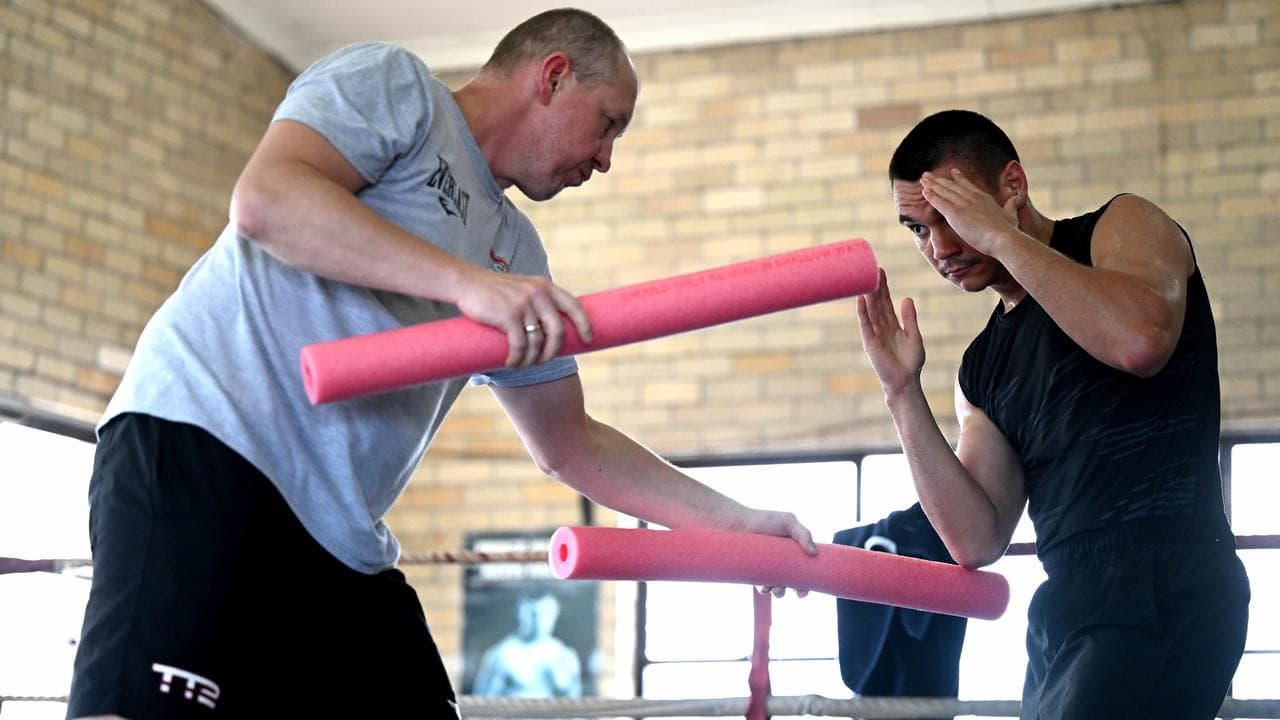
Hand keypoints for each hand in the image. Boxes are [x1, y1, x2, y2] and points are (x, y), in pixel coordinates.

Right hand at [454, 267, 592, 367]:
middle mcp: (538, 293)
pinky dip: (517, 359)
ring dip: (531, 359)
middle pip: (557, 330)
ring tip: (522, 365)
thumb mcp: (522, 289)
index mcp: (545, 286)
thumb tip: (553, 329)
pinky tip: (511, 364)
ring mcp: (523, 304)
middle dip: (553, 351)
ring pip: (537, 342)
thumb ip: (538, 301)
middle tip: (544, 361)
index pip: (574, 305)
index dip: (584, 324)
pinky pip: (520, 345)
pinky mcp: (508, 315)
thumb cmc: (494, 291)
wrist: (466, 282)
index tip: (588, 339)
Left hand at [732, 507, 816, 597]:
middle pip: (793, 584)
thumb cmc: (765, 520)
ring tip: (775, 587)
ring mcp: (769, 570)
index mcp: (794, 554)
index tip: (803, 590)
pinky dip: (764, 590)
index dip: (806, 583)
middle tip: (790, 588)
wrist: (739, 523)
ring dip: (778, 592)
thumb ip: (804, 534)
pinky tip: (763, 586)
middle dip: (794, 590)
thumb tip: (814, 553)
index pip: (805, 572)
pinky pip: (762, 588)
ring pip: (777, 589)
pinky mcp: (756, 574)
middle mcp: (783, 564)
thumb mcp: (788, 522)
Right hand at [856, 269, 924, 397]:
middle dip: (874, 286)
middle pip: (877, 302)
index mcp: (892, 324)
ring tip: (865, 278)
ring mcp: (874, 333)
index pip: (886, 301)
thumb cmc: (910, 362)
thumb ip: (909, 318)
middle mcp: (881, 326)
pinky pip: (865, 324)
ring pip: (870, 310)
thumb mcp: (914, 336)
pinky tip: (860, 299)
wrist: (905, 380)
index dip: (883, 287)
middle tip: (871, 268)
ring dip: (868, 294)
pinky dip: (862, 312)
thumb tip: (906, 298)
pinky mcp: (869, 342)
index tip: (881, 271)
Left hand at [920, 168, 1019, 256]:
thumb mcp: (1012, 214)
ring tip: (923, 179)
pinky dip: (931, 196)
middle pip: (952, 186)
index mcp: (984, 198)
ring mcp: (963, 204)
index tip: (952, 172)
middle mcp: (972, 197)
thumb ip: (1012, 205)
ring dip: (932, 184)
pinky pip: (939, 202)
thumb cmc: (1008, 230)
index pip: (968, 185)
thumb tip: (1017, 199)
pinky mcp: (955, 213)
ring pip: (944, 191)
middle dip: (940, 180)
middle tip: (930, 174)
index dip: (959, 178)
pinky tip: (924, 192)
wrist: (1002, 238)